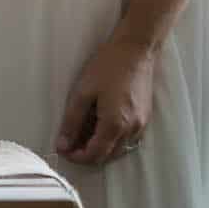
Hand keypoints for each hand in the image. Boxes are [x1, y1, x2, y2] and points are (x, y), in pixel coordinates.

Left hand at [52, 34, 156, 164]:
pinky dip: (113, 142)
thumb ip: (71, 122)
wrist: (135, 51)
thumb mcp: (82, 93)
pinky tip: (100, 130)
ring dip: (101, 149)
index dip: (77, 157)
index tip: (62, 151)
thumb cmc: (106, 67)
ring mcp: (142, 125)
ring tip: (81, 137)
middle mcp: (132, 130)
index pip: (95, 154)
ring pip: (120, 150)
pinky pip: (129, 140)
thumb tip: (62, 145)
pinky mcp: (145, 118)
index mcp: (115, 125)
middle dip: (88, 155)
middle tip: (69, 145)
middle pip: (108, 156)